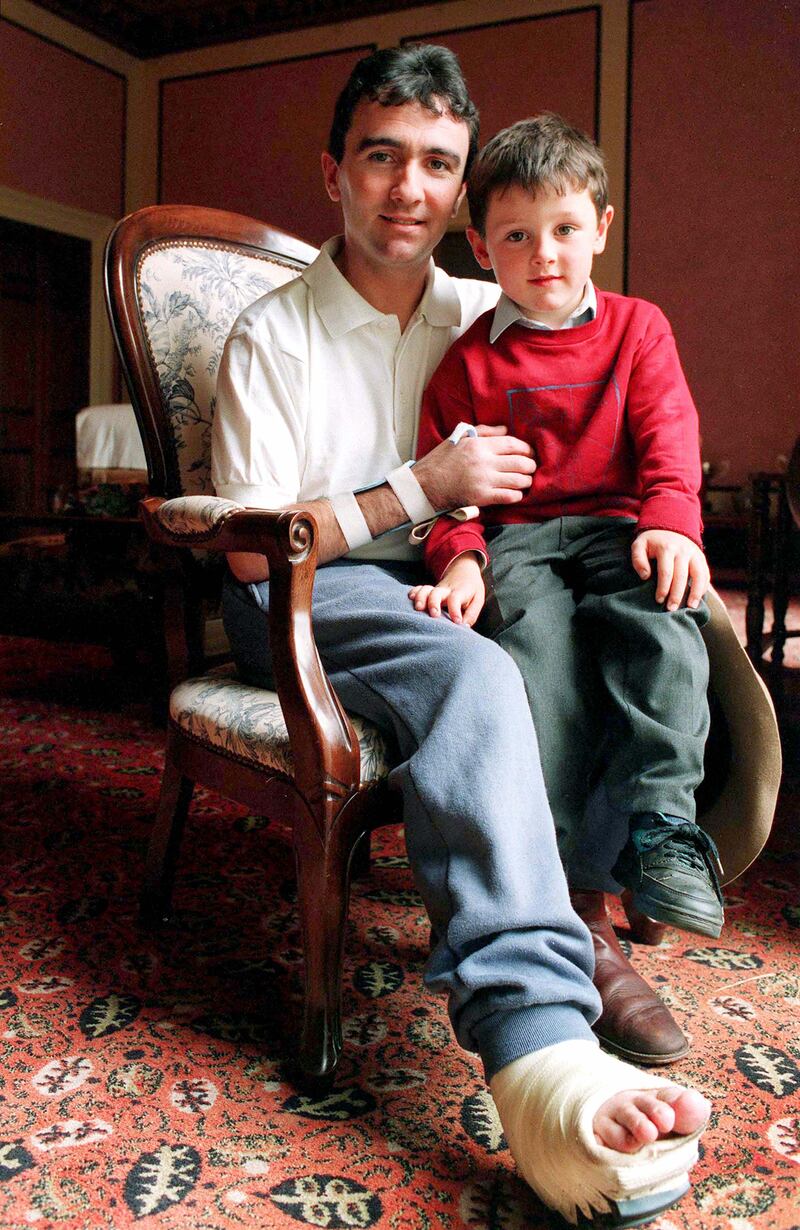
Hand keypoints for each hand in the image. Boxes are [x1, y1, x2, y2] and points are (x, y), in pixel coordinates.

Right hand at [408, 553, 484, 625]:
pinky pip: (419, 588)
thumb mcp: (478, 599)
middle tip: (434, 615)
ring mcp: (436, 589)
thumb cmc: (472, 588)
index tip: (457, 622)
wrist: (463, 570)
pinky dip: (414, 592)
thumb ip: (472, 614)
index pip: (455, 599)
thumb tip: (463, 627)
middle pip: (437, 593)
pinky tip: (410, 598)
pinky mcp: (430, 590)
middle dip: (433, 603)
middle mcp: (446, 590)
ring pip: (426, 590)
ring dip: (420, 598)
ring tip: (418, 608)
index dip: (455, 611)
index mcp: (460, 592)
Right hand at [415, 425, 535, 510]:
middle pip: (520, 462)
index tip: (529, 453)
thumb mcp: (459, 438)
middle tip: (530, 468)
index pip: (513, 444)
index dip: (526, 448)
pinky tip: (515, 493)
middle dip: (530, 465)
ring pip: (518, 480)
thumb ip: (484, 432)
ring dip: (526, 481)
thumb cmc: (440, 461)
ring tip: (525, 481)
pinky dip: (516, 495)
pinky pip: (508, 496)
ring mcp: (483, 481)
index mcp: (478, 445)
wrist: (424, 486)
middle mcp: (484, 462)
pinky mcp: (481, 497)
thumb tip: (505, 429)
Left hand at [631, 530, 709, 610]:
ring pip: (698, 575)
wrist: (670, 525)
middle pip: (681, 576)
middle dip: (676, 594)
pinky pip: (705, 574)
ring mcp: (694, 554)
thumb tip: (645, 576)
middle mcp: (683, 551)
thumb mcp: (639, 545)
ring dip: (695, 592)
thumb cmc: (651, 541)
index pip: (666, 572)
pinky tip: (698, 599)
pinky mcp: (701, 558)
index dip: (663, 588)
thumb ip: (638, 559)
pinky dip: (703, 587)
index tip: (659, 600)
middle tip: (671, 609)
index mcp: (666, 548)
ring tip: (691, 607)